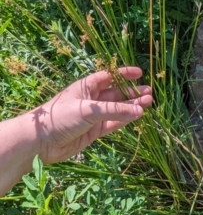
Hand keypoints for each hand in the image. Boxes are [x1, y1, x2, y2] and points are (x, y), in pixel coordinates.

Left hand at [30, 67, 151, 163]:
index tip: (139, 73)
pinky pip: (113, 123)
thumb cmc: (61, 116)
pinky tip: (137, 116)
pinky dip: (124, 120)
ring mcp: (94, 116)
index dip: (124, 74)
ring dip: (131, 106)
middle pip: (116, 94)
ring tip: (148, 103)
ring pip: (117, 109)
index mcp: (87, 86)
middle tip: (149, 92)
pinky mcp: (94, 130)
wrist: (41, 142)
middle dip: (132, 92)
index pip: (109, 77)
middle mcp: (92, 99)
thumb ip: (115, 111)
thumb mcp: (89, 109)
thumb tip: (139, 111)